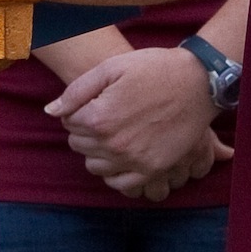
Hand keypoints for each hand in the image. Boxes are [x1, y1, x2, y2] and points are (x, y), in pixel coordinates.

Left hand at [48, 46, 230, 200]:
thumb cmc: (154, 69)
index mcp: (100, 117)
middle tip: (105, 115)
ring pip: (95, 166)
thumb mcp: (111, 68)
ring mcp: (134, 160)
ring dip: (98, 152)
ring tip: (113, 133)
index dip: (78, 110)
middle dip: (85, 130)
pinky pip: (120, 183)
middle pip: (79, 145)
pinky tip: (121, 155)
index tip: (95, 102)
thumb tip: (51, 112)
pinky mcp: (153, 169)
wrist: (199, 82)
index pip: (68, 123)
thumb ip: (77, 91)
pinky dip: (115, 173)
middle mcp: (114, 144)